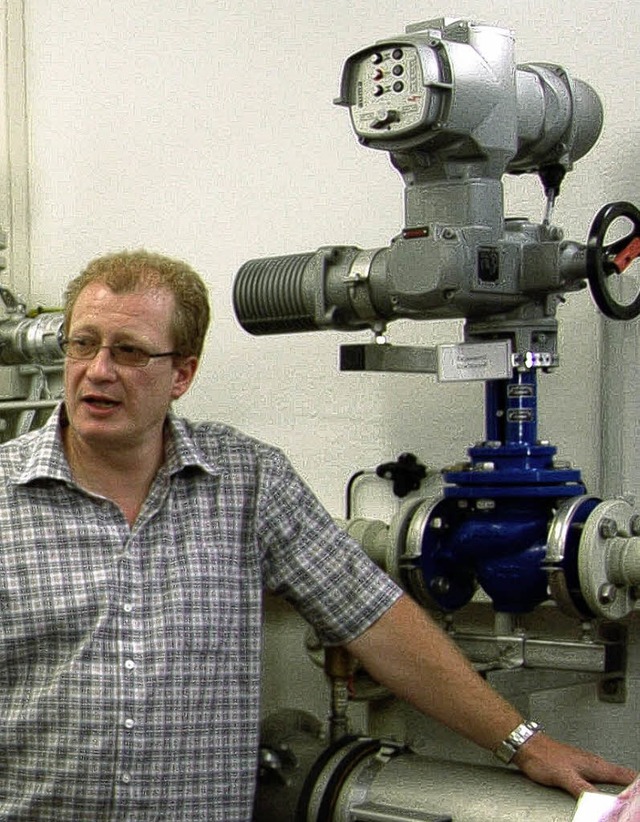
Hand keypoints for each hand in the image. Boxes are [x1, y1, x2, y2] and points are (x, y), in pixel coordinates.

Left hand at [514, 732, 636, 798]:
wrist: (526, 745)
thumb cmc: (543, 757)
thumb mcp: (567, 777)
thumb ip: (585, 792)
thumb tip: (603, 804)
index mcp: (595, 765)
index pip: (625, 776)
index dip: (637, 785)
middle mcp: (593, 763)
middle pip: (621, 776)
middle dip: (632, 786)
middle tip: (637, 799)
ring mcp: (585, 764)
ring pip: (610, 775)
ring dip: (621, 784)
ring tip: (629, 793)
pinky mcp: (576, 767)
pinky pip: (599, 777)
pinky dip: (607, 784)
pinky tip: (604, 789)